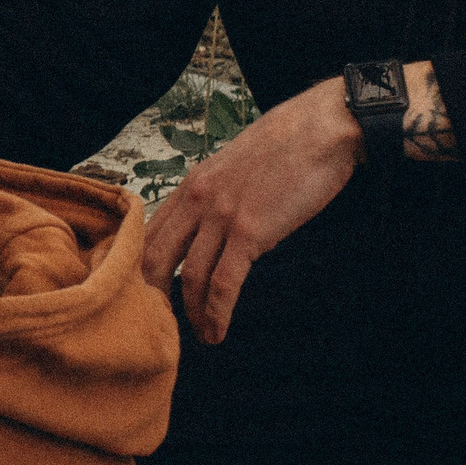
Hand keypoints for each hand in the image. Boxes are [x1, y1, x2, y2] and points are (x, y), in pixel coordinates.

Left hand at [139, 76, 360, 343]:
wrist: (322, 128)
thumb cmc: (288, 147)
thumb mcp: (236, 166)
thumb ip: (217, 195)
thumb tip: (213, 226)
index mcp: (191, 184)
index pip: (150, 234)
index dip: (143, 269)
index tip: (149, 295)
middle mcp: (196, 199)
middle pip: (156, 259)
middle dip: (155, 298)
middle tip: (164, 324)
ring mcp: (220, 215)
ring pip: (191, 278)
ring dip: (195, 314)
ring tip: (203, 336)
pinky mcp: (249, 231)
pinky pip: (224, 283)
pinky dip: (218, 313)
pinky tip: (219, 330)